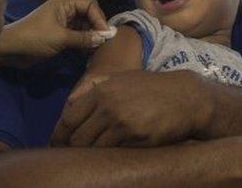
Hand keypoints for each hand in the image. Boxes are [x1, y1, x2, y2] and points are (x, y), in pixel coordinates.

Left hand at [0, 0, 109, 66]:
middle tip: (103, 44)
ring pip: (84, 27)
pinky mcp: (59, 35)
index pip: (90, 5)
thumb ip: (84, 38)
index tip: (105, 34)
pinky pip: (77, 36)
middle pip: (89, 15)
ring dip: (90, 37)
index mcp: (64, 3)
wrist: (10, 50)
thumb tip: (105, 38)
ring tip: (96, 50)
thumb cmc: (34, 38)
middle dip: (96, 28)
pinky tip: (87, 53)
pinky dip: (83, 43)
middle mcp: (65, 10)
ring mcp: (62, 23)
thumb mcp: (61, 38)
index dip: (99, 18)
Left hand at [51, 70, 211, 147]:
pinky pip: (112, 153)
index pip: (68, 117)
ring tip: (88, 161)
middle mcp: (108, 106)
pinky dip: (106, 158)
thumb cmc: (151, 88)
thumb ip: (95, 88)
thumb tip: (69, 103)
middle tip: (70, 157)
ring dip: (88, 156)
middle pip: (77, 137)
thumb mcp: (121, 79)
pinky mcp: (136, 138)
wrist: (185, 97)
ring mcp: (122, 122)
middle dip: (71, 149)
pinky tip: (107, 160)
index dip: (58, 135)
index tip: (56, 145)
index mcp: (101, 90)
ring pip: (92, 148)